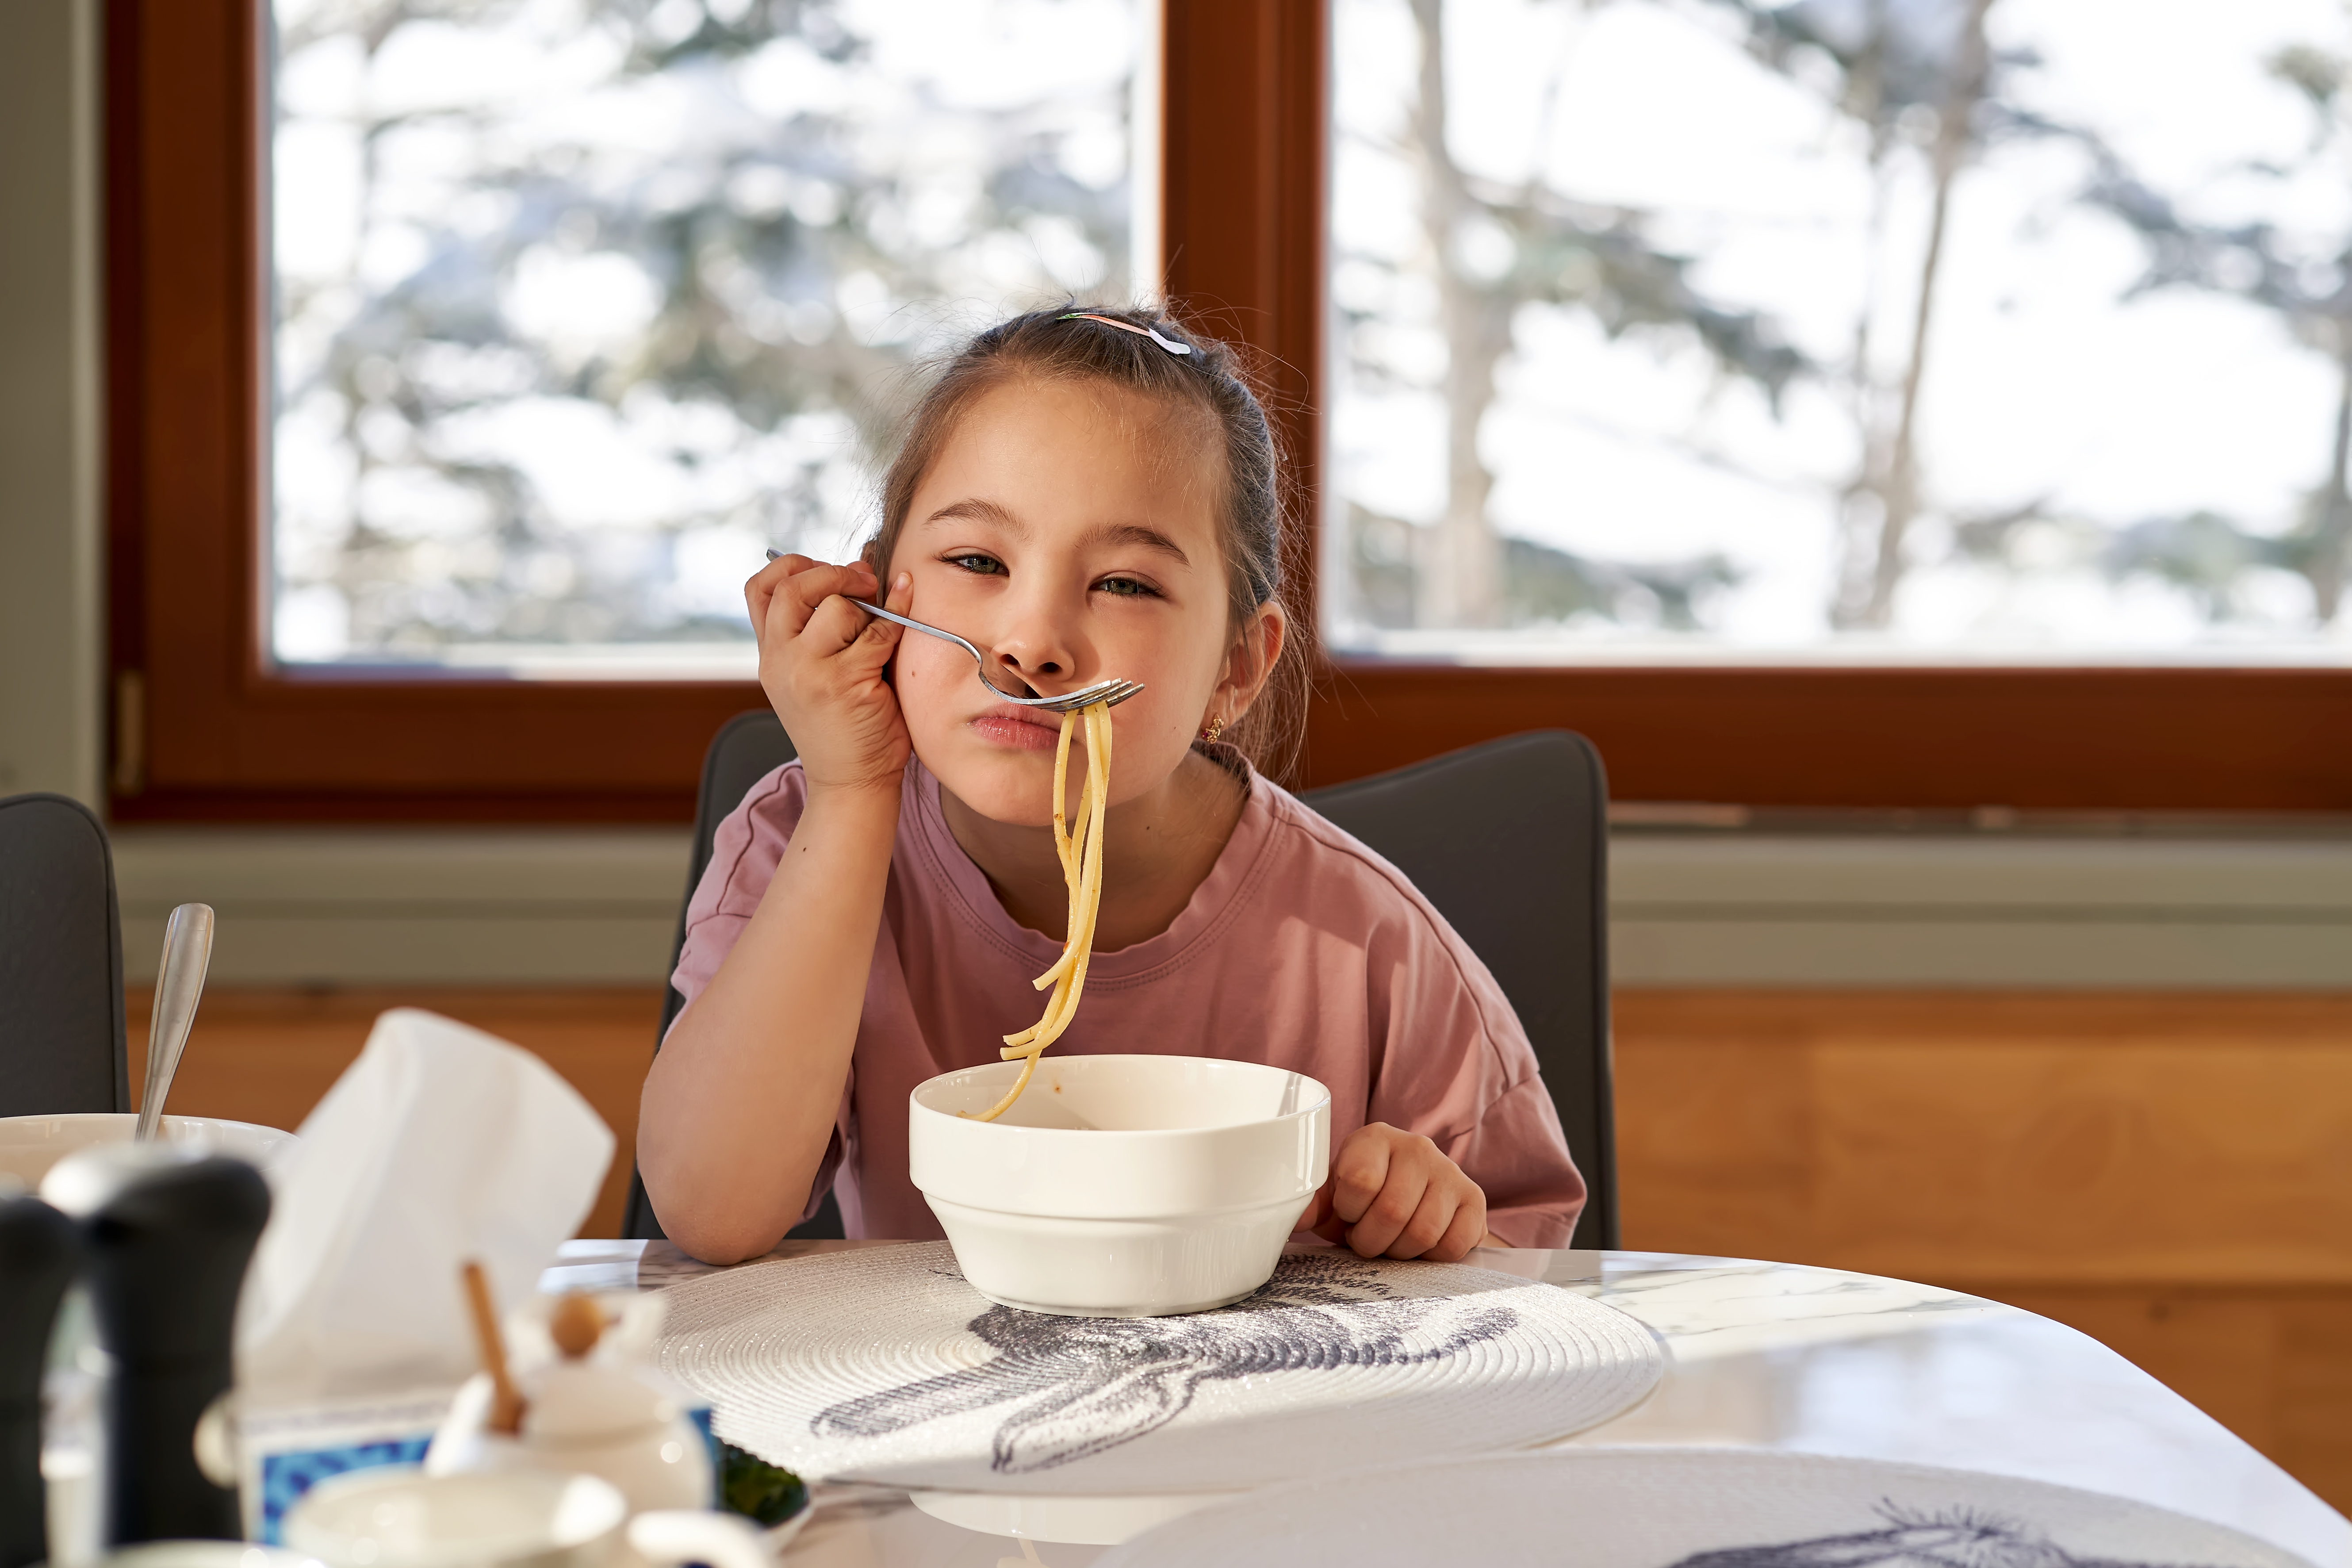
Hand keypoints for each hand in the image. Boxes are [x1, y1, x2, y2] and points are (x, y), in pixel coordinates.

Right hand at [746, 554, 912, 794]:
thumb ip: (824, 624)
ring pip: (837, 606)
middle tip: (864, 580)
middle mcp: (780, 660)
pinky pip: (877, 632)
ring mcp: (808, 672)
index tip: (824, 569)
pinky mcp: (843, 683)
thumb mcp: (816, 672)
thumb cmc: (845, 724)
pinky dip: (896, 621)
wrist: (851, 781)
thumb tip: (864, 559)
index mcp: (770, 654)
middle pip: (794, 587)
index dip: (792, 566)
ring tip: (879, 626)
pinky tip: (905, 620)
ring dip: (867, 607)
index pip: (759, 587)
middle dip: (835, 573)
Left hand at [1301, 1123, 1493, 1262]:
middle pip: (1392, 1212)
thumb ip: (1313, 1206)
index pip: (1359, 1181)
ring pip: (1423, 1233)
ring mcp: (1450, 1171)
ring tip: (1392, 1240)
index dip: (1349, 1211)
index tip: (1348, 1213)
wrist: (1413, 1197)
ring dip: (1400, 1251)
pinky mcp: (1475, 1199)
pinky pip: (1453, 1245)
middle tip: (1368, 1238)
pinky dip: (1432, 1257)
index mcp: (1374, 1138)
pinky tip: (1420, 1243)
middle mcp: (1416, 1147)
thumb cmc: (1364, 1199)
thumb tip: (1296, 1219)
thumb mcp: (1334, 1197)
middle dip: (1372, 1240)